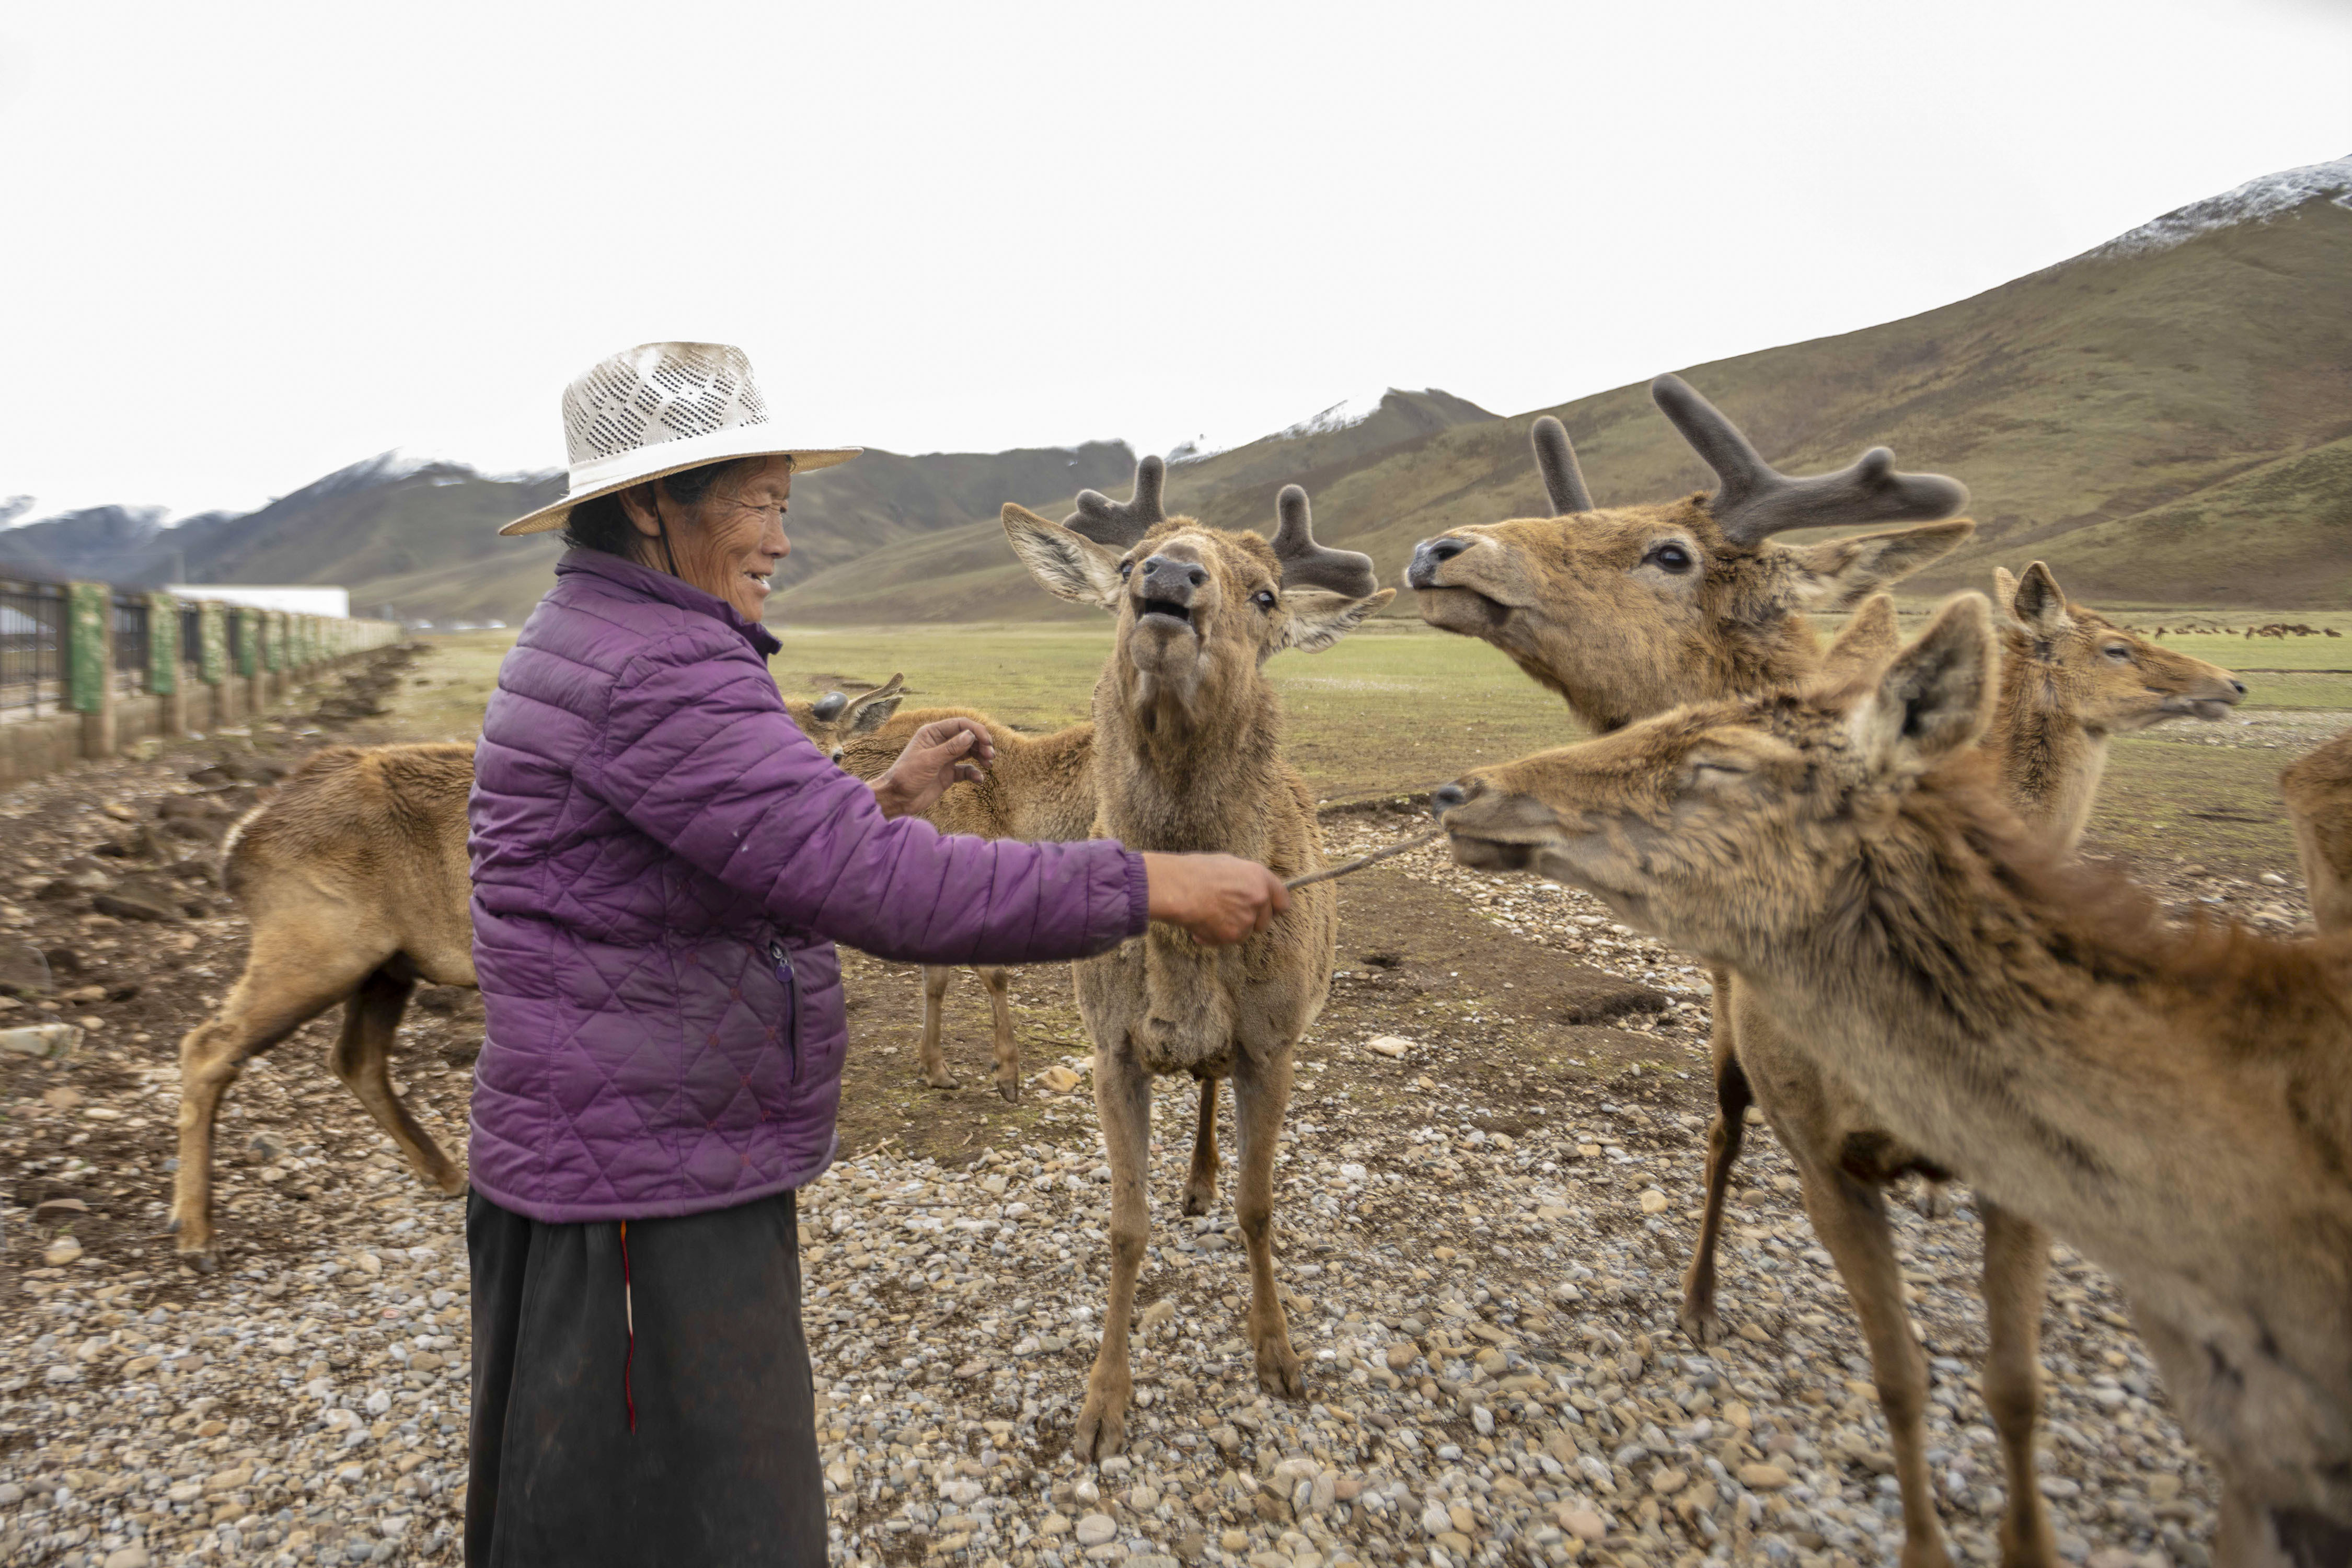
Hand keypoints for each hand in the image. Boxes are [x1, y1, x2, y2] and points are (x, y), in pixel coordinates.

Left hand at [871, 718, 994, 818]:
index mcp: (932, 733)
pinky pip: (966, 769)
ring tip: (989, 763)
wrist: (897, 799)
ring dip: (981, 756)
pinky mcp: (948, 773)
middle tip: (990, 755)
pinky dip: (974, 773)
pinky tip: (979, 779)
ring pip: (969, 751)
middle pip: (967, 737)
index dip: (976, 730)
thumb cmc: (907, 776)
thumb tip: (970, 735)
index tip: (987, 741)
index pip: (960, 724)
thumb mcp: (929, 761)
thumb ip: (951, 748)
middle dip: (981, 744)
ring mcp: (945, 758)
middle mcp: (940, 743)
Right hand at [1143, 853, 1288, 945]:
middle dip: (1249, 921)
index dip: (1274, 908)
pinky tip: (1201, 924)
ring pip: (1245, 933)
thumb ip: (1246, 880)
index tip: (1268, 911)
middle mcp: (1259, 899)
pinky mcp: (1234, 935)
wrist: (1178, 888)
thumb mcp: (1228, 864)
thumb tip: (1250, 888)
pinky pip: (1228, 941)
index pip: (1283, 901)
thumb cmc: (1196, 872)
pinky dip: (1215, 937)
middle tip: (1228, 912)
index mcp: (1260, 878)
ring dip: (1231, 929)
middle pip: (1264, 921)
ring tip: (1211, 915)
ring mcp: (1248, 919)